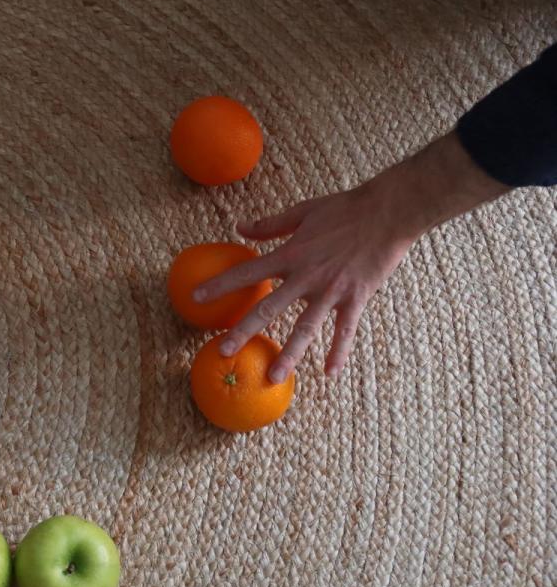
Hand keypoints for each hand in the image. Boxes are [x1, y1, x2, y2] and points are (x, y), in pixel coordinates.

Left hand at [195, 131, 507, 381]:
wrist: (390, 212)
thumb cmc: (346, 209)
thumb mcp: (303, 211)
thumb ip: (270, 224)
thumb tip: (240, 227)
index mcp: (290, 254)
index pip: (247, 272)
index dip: (220, 285)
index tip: (196, 298)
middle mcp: (306, 276)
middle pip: (269, 309)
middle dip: (244, 331)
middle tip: (223, 352)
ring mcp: (331, 290)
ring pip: (305, 328)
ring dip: (289, 354)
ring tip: (273, 376)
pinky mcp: (356, 298)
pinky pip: (345, 330)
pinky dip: (338, 351)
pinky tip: (329, 373)